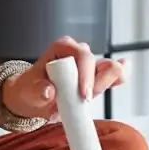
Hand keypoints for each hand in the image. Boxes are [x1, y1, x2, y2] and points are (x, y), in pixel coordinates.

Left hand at [3, 36, 127, 119]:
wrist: (32, 99)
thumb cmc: (29, 91)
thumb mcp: (28, 92)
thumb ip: (38, 92)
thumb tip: (49, 91)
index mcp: (62, 47)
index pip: (83, 56)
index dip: (87, 75)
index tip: (83, 96)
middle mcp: (78, 52)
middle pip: (101, 63)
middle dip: (96, 84)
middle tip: (84, 102)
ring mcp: (89, 65)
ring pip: (110, 70)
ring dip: (104, 86)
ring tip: (86, 100)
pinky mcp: (95, 77)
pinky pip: (113, 76)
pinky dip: (116, 80)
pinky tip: (120, 81)